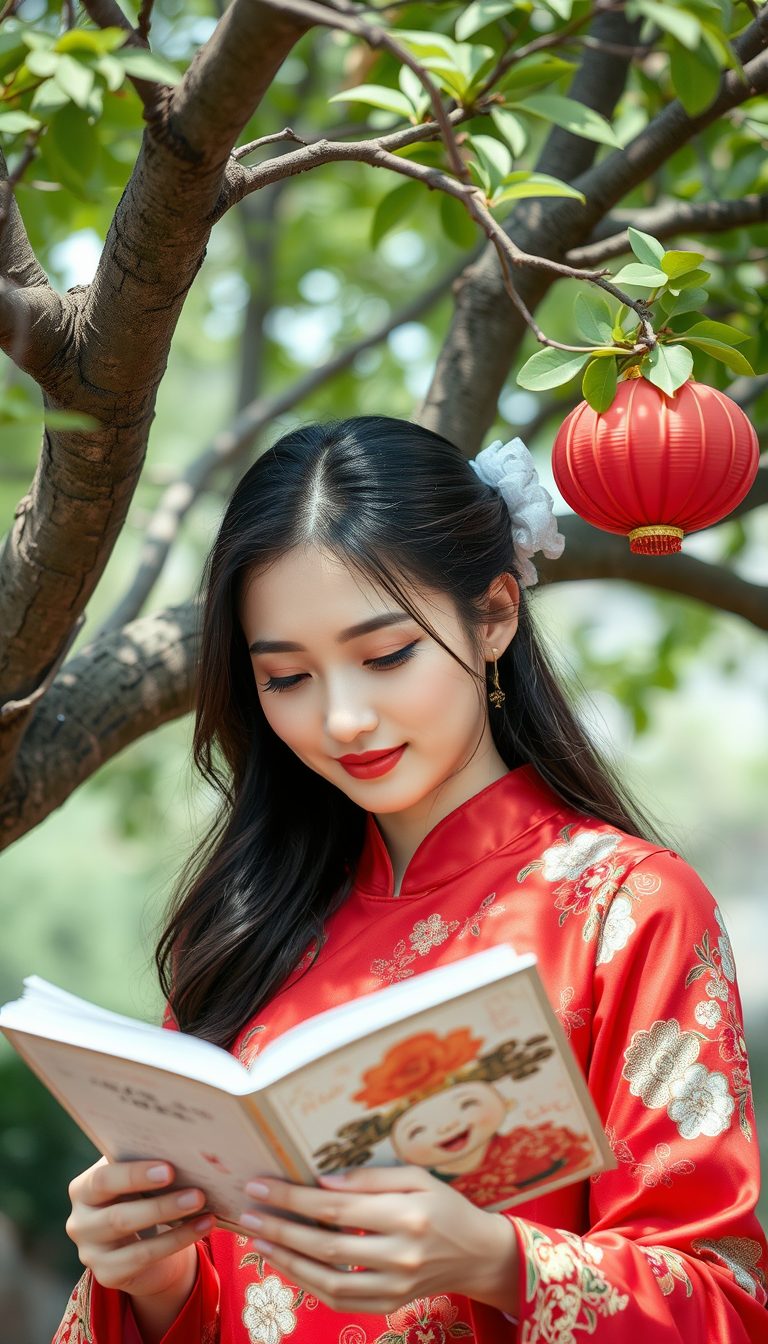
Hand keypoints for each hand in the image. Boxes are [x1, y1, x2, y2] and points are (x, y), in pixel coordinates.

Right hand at [67, 1157, 213, 1342]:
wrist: (144, 1243)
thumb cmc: (141, 1197)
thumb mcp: (137, 1181)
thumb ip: (147, 1165)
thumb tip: (183, 1152)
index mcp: (83, 1189)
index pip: (102, 1179)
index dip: (134, 1175)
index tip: (169, 1169)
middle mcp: (79, 1222)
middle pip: (118, 1214)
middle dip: (160, 1203)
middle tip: (197, 1193)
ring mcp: (91, 1253)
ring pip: (134, 1239)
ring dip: (172, 1219)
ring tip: (202, 1204)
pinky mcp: (108, 1275)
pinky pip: (146, 1257)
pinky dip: (178, 1239)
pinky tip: (204, 1224)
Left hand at [239, 1166, 518, 1316]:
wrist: (478, 1254)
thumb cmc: (446, 1207)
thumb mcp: (417, 1177)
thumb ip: (371, 1179)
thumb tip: (323, 1181)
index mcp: (408, 1215)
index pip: (337, 1207)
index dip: (294, 1198)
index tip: (262, 1186)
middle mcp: (401, 1255)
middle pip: (326, 1245)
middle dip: (281, 1228)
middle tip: (248, 1213)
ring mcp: (395, 1286)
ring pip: (328, 1281)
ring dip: (288, 1261)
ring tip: (260, 1240)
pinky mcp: (390, 1305)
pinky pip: (341, 1301)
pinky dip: (309, 1284)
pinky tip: (289, 1264)